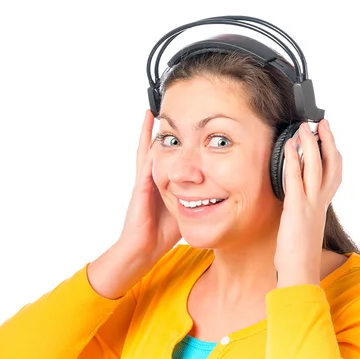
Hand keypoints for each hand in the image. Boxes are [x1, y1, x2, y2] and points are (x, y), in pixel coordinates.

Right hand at [118, 110, 181, 262]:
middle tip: (164, 109)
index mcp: (162, 183)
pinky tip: (154, 139)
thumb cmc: (162, 233)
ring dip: (150, 133)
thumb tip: (218, 191)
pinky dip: (149, 152)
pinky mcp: (141, 190)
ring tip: (152, 113)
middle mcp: (151, 179)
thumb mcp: (185, 210)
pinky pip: (145, 167)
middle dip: (162, 130)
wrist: (143, 250)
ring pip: (148, 152)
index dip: (176, 142)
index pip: (170, 157)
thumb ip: (196, 198)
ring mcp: (144, 183)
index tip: (183, 125)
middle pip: (156, 148)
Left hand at [274, 119, 341, 286]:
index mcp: (322, 205)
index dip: (333, 153)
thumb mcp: (304, 225)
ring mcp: (310, 203)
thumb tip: (297, 199)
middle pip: (331, 164)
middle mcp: (321, 201)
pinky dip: (293, 160)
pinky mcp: (297, 208)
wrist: (300, 271)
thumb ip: (304, 210)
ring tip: (305, 128)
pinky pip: (296, 178)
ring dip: (311, 144)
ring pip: (316, 167)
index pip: (334, 173)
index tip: (328, 137)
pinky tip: (289, 147)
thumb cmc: (299, 252)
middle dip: (327, 141)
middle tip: (321, 123)